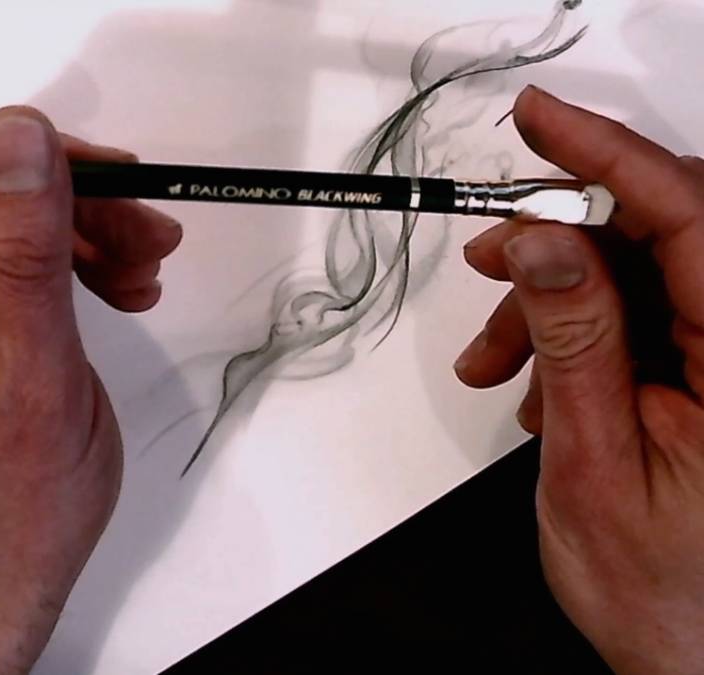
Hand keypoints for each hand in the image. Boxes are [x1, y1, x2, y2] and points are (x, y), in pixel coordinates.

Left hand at [0, 108, 181, 673]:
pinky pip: (9, 243)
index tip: (111, 185)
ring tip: (145, 267)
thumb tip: (18, 131)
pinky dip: (73, 254)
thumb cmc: (11, 509)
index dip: (17, 163)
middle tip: (147, 233)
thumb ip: (22, 256)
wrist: (9, 570)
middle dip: (64, 202)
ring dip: (81, 226)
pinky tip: (124, 283)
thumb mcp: (28, 380)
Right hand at [455, 86, 703, 674]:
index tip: (541, 121)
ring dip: (553, 299)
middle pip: (663, 233)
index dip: (608, 157)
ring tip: (497, 358)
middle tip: (494, 259)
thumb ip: (574, 339)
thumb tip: (543, 242)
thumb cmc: (667, 593)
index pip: (689, 217)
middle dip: (564, 238)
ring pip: (637, 272)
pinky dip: (571, 332)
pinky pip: (637, 315)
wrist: (688, 655)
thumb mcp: (593, 459)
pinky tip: (536, 379)